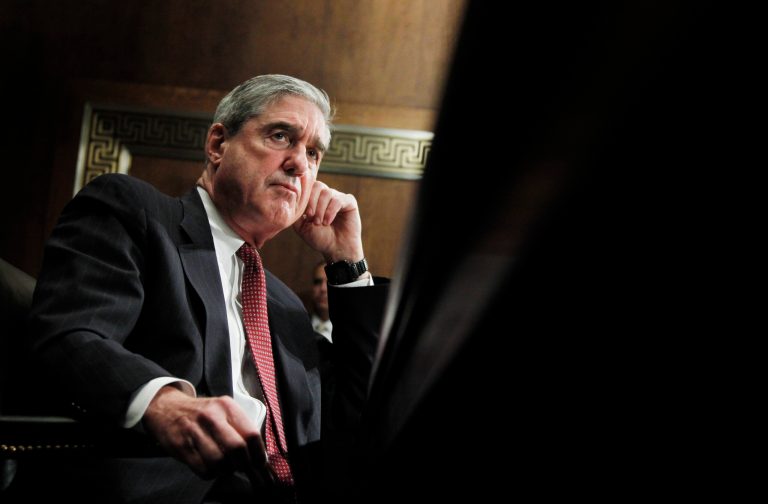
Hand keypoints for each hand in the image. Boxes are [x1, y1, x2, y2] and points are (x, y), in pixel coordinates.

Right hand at [142, 386, 268, 479]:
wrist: (167, 408)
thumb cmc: (201, 413)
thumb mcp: (222, 410)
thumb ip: (240, 427)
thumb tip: (259, 454)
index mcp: (227, 406)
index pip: (251, 434)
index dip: (258, 453)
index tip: (260, 463)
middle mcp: (211, 417)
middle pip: (237, 448)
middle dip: (244, 464)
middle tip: (245, 468)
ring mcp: (195, 432)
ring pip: (220, 461)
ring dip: (227, 470)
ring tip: (227, 466)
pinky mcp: (182, 447)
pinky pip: (203, 469)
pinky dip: (212, 474)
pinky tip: (212, 467)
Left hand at [294, 180, 364, 261]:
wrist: (336, 250)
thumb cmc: (320, 238)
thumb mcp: (302, 226)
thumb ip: (296, 212)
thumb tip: (292, 200)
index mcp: (315, 198)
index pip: (308, 186)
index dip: (305, 198)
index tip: (305, 215)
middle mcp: (327, 195)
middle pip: (317, 186)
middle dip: (312, 202)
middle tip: (311, 217)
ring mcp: (338, 197)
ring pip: (327, 193)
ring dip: (321, 209)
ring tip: (320, 223)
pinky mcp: (349, 202)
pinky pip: (339, 200)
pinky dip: (331, 211)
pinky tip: (328, 222)